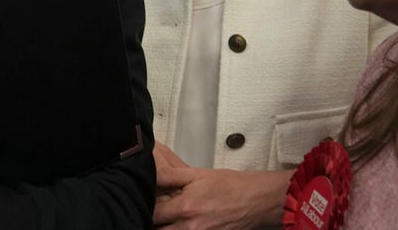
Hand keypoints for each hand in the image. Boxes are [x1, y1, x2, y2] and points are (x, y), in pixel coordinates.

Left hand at [153, 143, 290, 228]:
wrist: (256, 200)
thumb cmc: (228, 184)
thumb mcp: (197, 174)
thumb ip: (170, 176)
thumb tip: (149, 172)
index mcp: (185, 208)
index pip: (153, 213)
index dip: (144, 206)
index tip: (141, 198)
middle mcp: (190, 227)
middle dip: (151, 222)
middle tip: (149, 212)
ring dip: (163, 228)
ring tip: (162, 219)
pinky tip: (176, 225)